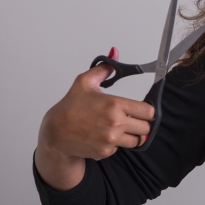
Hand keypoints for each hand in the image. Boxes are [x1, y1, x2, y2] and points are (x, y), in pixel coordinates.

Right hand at [36, 47, 154, 189]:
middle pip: (146, 127)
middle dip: (140, 123)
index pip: (148, 111)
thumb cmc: (69, 107)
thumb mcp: (84, 83)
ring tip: (117, 128)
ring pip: (137, 140)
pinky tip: (104, 136)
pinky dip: (116, 144)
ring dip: (131, 135)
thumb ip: (103, 69)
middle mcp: (115, 123)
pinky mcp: (106, 151)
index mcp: (114, 105)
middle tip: (130, 119)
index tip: (141, 110)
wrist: (56, 133)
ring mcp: (111, 139)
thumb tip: (114, 53)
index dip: (147, 110)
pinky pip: (120, 148)